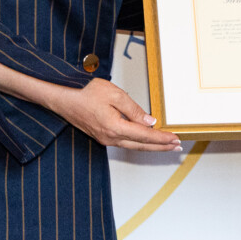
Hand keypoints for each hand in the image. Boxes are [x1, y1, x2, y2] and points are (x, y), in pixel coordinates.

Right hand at [50, 78, 181, 151]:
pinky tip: (145, 140)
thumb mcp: (114, 94)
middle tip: (176, 146)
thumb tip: (149, 122)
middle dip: (161, 146)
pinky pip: (125, 143)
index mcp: (115, 127)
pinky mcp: (103, 136)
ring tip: (166, 145)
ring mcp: (106, 139)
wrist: (64, 99)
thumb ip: (134, 109)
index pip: (145, 136)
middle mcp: (111, 138)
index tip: (175, 139)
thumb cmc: (85, 93)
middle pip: (142, 145)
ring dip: (151, 146)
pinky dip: (139, 142)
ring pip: (134, 146)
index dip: (162, 138)